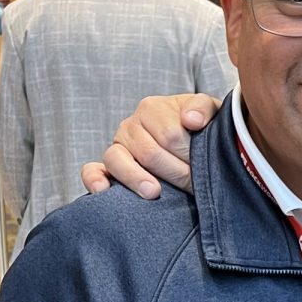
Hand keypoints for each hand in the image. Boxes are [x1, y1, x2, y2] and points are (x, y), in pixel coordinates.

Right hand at [80, 93, 220, 196]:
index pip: (169, 135)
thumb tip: (192, 120)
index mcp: (152, 109)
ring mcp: (117, 147)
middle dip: (175, 173)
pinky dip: (95, 180)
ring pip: (117, 160)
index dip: (189, 155)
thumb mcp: (209, 112)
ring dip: (136, 178)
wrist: (195, 143)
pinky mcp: (107, 168)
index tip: (206, 167)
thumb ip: (203, 108)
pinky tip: (103, 191)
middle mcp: (130, 126)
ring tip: (154, 192)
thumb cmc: (202, 128)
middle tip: (195, 185)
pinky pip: (92, 171)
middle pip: (149, 153)